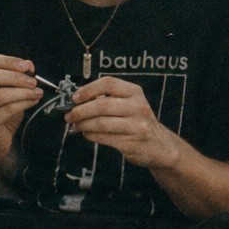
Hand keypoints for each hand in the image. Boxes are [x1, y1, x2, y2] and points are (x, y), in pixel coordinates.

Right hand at [0, 52, 42, 162]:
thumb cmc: (0, 114)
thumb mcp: (8, 92)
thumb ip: (16, 77)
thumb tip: (29, 65)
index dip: (8, 61)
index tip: (27, 66)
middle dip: (16, 76)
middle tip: (33, 81)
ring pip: (0, 94)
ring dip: (23, 92)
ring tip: (36, 92)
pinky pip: (7, 110)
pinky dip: (24, 103)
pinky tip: (33, 101)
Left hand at [66, 76, 180, 167]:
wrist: (160, 145)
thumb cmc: (137, 121)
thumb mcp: (129, 104)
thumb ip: (107, 99)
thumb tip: (76, 101)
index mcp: (134, 92)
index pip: (108, 83)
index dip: (88, 89)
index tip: (74, 97)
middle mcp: (137, 107)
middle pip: (102, 105)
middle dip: (80, 111)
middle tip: (69, 115)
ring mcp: (136, 126)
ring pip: (101, 123)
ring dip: (83, 125)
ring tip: (75, 126)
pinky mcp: (131, 143)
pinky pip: (104, 138)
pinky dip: (90, 135)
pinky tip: (86, 133)